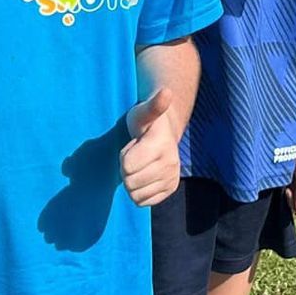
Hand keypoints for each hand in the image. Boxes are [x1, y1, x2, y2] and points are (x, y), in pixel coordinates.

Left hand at [121, 87, 181, 206]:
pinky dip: (138, 192)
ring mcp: (171, 178)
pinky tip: (144, 176)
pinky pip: (143, 202)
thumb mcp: (144, 111)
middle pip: (129, 182)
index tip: (132, 145)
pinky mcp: (170, 189)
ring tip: (140, 164)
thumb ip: (154, 104)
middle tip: (135, 155)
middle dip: (126, 169)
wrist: (164, 133)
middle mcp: (170, 164)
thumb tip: (167, 92)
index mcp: (161, 145)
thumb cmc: (147, 121)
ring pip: (135, 194)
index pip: (127, 166)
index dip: (124, 156)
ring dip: (132, 181)